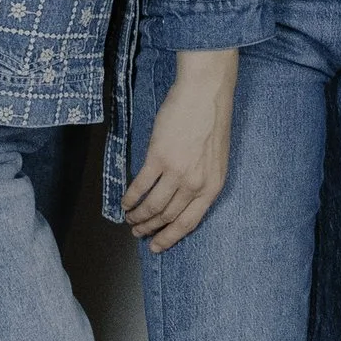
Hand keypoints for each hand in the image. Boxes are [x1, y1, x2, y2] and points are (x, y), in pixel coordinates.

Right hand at [122, 48, 236, 248]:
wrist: (206, 93)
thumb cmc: (212, 121)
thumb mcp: (216, 159)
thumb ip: (201, 180)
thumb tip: (181, 197)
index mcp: (213, 186)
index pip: (189, 222)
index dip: (170, 237)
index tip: (157, 246)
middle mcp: (196, 183)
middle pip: (167, 217)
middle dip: (150, 228)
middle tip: (137, 232)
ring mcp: (177, 171)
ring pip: (152, 206)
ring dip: (138, 216)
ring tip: (129, 218)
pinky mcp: (159, 157)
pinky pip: (140, 186)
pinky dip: (130, 197)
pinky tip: (125, 201)